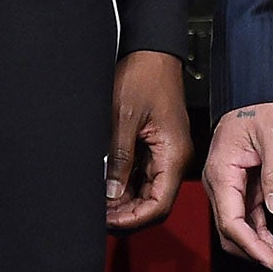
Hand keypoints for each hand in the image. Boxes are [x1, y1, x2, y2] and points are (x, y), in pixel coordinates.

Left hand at [106, 50, 190, 229]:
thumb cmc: (144, 75)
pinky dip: (124, 184)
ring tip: (98, 204)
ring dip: (124, 200)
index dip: (133, 218)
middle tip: (99, 215)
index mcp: (174, 154)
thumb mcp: (124, 117)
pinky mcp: (155, 144)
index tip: (109, 222)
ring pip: (146, 190)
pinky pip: (142, 174)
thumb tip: (111, 193)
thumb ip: (119, 158)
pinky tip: (106, 186)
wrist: (151, 50)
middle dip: (127, 214)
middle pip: (153, 202)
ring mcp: (165, 151)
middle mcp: (174, 157)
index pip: (158, 204)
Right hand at [204, 102, 272, 271]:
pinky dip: (264, 237)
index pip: (231, 221)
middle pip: (233, 232)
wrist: (261, 92)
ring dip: (264, 248)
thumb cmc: (263, 106)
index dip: (251, 246)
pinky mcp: (244, 189)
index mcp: (221, 172)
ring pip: (241, 230)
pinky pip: (250, 221)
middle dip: (260, 253)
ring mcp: (231, 188)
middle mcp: (221, 183)